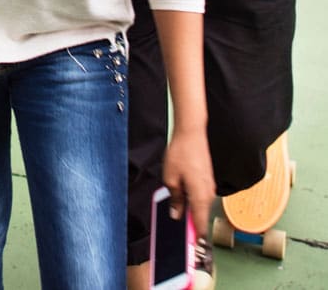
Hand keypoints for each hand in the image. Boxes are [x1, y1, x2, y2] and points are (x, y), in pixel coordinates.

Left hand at [161, 125, 214, 242]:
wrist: (192, 133)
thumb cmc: (180, 154)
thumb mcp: (170, 178)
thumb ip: (175, 198)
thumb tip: (176, 215)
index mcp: (200, 198)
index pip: (200, 225)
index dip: (195, 238)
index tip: (188, 247)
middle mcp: (208, 195)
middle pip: (200, 216)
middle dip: (189, 224)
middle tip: (176, 231)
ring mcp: (209, 187)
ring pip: (199, 206)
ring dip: (189, 210)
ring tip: (175, 211)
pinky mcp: (207, 180)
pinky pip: (199, 196)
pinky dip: (191, 200)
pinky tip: (180, 196)